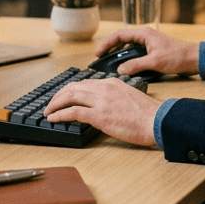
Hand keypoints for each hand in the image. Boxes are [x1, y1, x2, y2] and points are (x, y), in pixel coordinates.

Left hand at [44, 78, 159, 146]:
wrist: (157, 121)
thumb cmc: (147, 114)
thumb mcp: (129, 97)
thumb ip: (114, 97)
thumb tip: (103, 106)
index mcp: (111, 83)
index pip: (84, 83)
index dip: (70, 90)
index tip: (63, 97)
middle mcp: (104, 88)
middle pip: (73, 87)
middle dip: (58, 96)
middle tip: (51, 104)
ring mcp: (101, 101)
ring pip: (69, 96)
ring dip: (55, 104)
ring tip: (48, 112)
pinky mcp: (99, 115)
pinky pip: (73, 112)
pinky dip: (59, 114)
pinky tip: (53, 119)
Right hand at [95, 27, 198, 77]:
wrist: (194, 59)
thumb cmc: (177, 57)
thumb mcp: (155, 62)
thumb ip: (136, 65)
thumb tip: (120, 70)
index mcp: (144, 34)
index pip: (119, 35)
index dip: (107, 44)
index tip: (98, 54)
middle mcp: (145, 36)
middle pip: (122, 40)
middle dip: (111, 49)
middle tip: (100, 59)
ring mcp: (149, 43)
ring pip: (129, 47)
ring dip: (119, 54)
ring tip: (110, 63)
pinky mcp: (153, 51)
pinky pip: (136, 53)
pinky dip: (128, 58)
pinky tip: (125, 67)